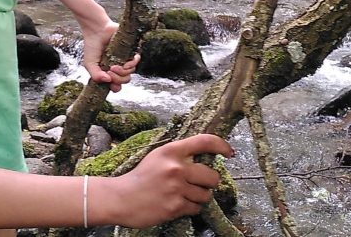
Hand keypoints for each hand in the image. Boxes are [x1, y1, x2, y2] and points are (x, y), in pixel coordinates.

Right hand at [82, 18, 138, 92]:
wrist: (96, 30)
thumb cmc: (92, 47)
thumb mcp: (89, 64)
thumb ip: (95, 75)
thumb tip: (108, 80)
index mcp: (109, 72)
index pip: (117, 86)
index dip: (115, 87)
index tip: (109, 82)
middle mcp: (118, 67)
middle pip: (125, 80)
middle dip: (118, 79)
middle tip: (110, 70)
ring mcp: (124, 59)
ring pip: (131, 72)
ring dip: (123, 72)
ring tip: (113, 66)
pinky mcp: (130, 50)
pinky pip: (136, 60)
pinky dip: (132, 63)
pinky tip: (125, 62)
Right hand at [109, 134, 233, 227]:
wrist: (121, 198)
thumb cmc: (140, 177)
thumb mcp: (158, 156)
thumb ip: (179, 154)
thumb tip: (205, 156)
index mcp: (171, 151)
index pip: (205, 142)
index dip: (222, 146)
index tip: (229, 152)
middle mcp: (176, 168)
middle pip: (212, 175)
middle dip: (209, 182)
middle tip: (200, 183)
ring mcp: (176, 188)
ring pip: (206, 195)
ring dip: (199, 196)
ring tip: (183, 195)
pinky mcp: (175, 207)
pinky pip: (196, 208)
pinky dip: (190, 208)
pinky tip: (177, 203)